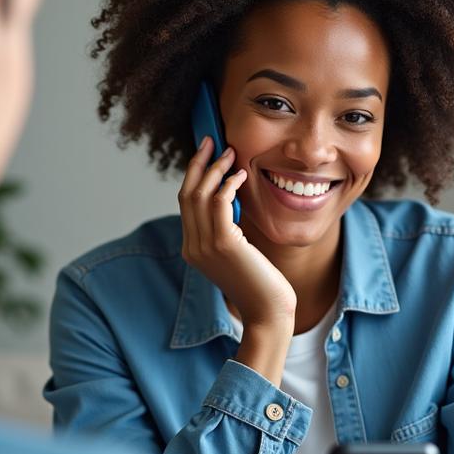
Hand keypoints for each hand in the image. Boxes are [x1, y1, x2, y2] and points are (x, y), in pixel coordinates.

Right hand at [178, 137, 295, 331]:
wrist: (268, 312)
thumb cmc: (260, 284)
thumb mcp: (237, 254)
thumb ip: (227, 230)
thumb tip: (229, 201)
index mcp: (193, 249)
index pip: (185, 203)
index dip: (194, 175)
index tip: (206, 154)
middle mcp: (193, 247)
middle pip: (186, 194)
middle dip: (198, 163)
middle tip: (211, 141)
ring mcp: (204, 246)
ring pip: (199, 194)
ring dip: (215, 169)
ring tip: (230, 153)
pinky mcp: (223, 244)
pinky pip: (219, 202)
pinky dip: (228, 184)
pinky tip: (241, 176)